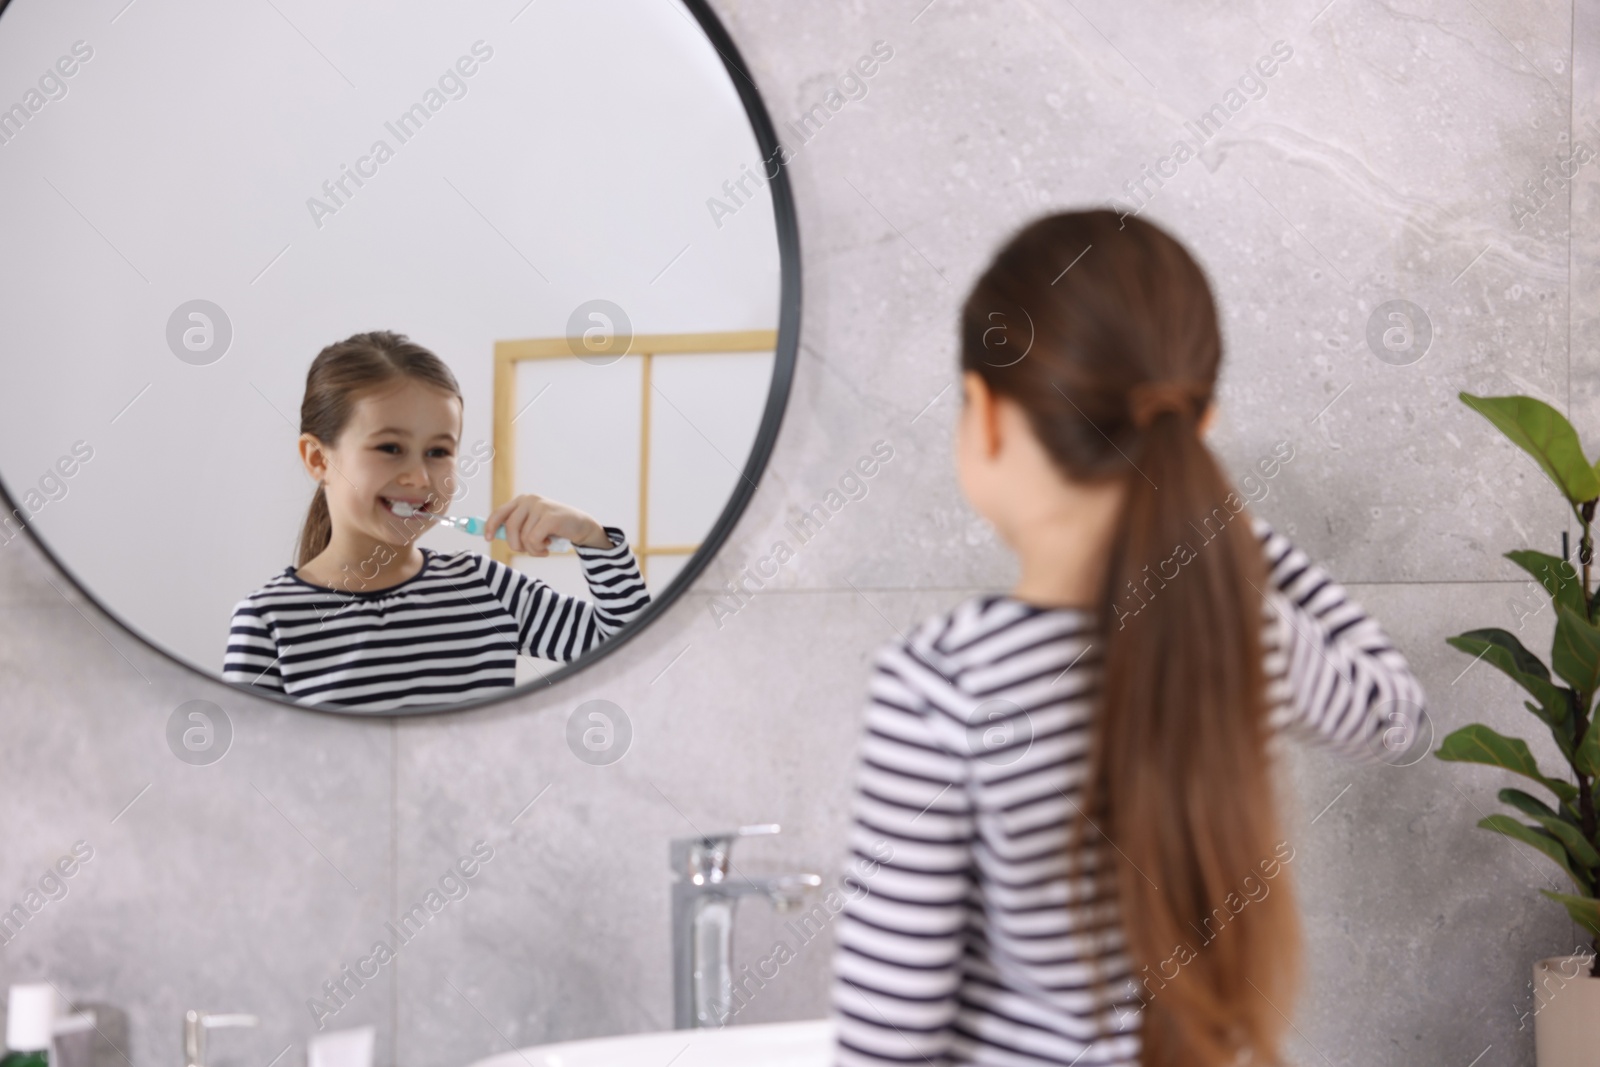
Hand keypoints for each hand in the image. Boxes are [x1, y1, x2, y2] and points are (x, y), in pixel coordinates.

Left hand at [482, 494, 610, 554]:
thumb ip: (517, 527)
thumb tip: (495, 534)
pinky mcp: (550, 517)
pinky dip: (539, 549)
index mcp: (522, 501)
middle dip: (516, 545)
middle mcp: (529, 500)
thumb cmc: (555, 528)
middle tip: (528, 550)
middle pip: (509, 528)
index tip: (488, 539)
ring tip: (543, 547)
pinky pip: (533, 540)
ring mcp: (540, 506)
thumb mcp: (534, 524)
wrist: (582, 526)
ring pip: (523, 537)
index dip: (490, 526)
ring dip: (532, 550)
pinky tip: (548, 547)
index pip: (499, 513)